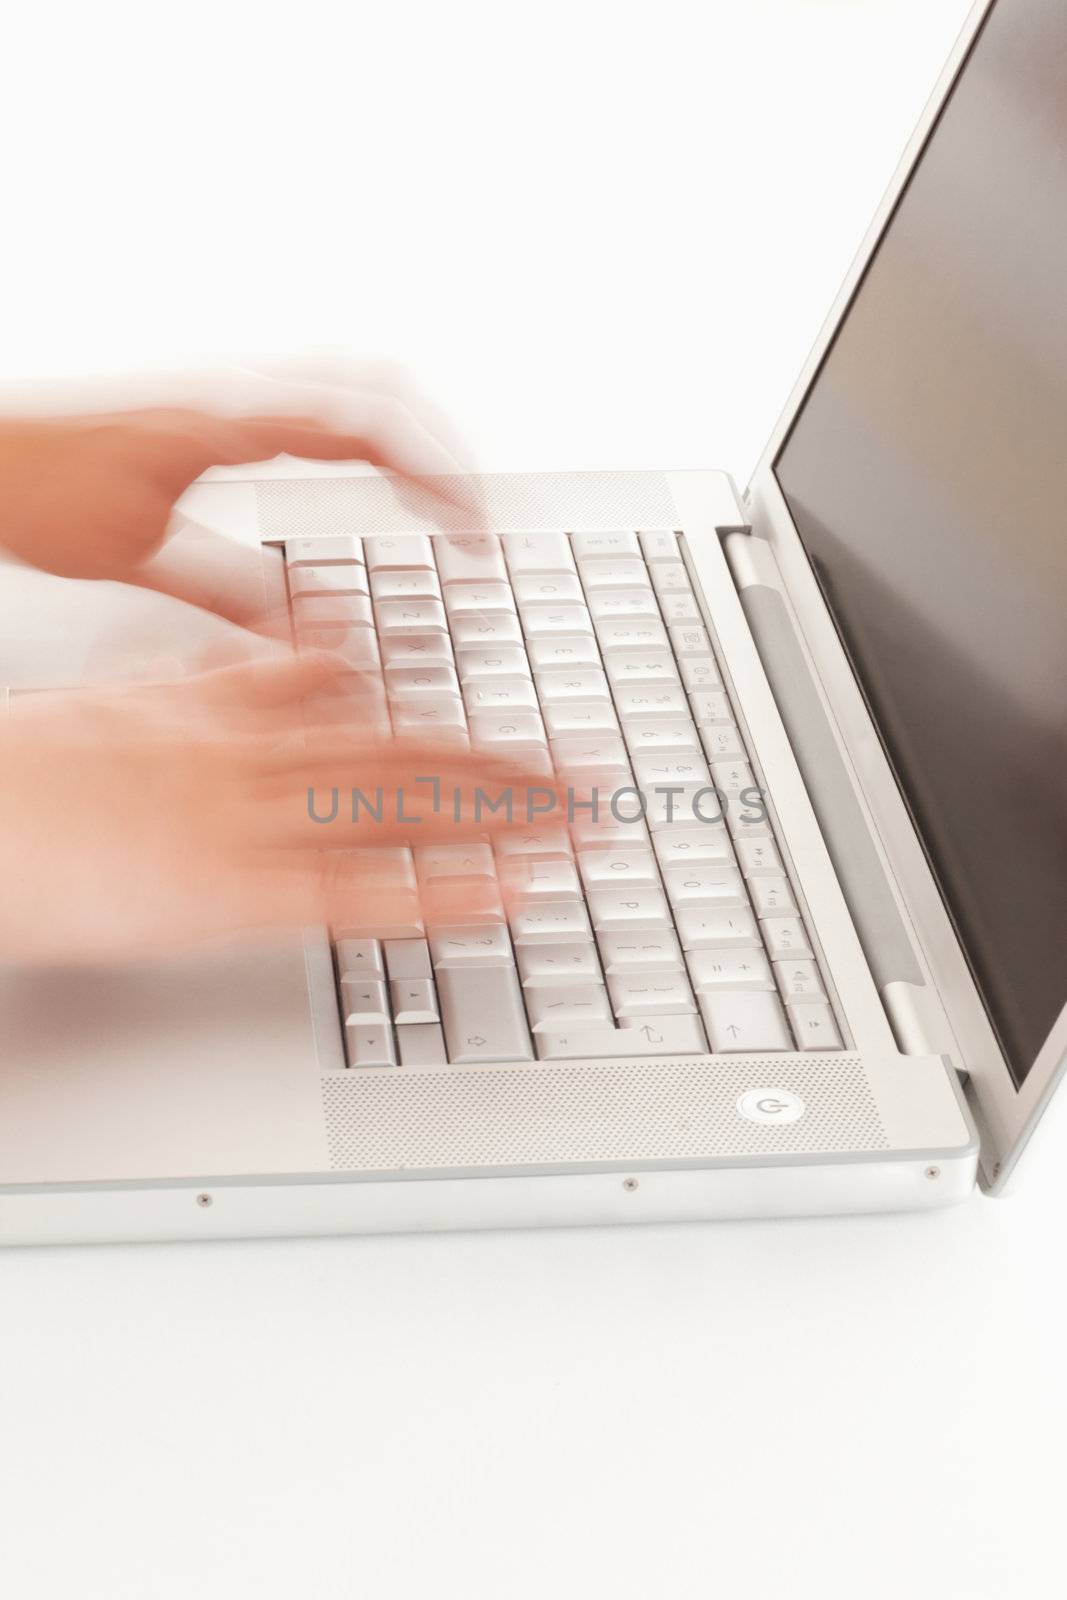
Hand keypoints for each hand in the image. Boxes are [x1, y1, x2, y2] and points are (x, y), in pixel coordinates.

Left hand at [0, 360, 481, 624]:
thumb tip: (310, 631)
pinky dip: (359, 433)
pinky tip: (364, 475)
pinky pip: (311, 399)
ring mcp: (228, 393)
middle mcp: (236, 392)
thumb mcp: (138, 556)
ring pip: (349, 383)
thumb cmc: (37, 490)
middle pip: (378, 388)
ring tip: (440, 495)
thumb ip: (233, 591)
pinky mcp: (215, 409)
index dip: (434, 479)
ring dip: (404, 434)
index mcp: (230, 420)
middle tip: (472, 516)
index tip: (469, 530)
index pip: (368, 429)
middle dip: (440, 450)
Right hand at [0, 655, 561, 965]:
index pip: (367, 710)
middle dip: (506, 766)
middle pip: (407, 754)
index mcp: (226, 707)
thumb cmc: (28, 770)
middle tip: (587, 774)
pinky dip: (439, 893)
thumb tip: (285, 656)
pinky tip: (510, 893)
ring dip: (503, 818)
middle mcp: (259, 755)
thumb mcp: (124, 698)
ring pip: (404, 812)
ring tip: (582, 826)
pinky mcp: (233, 896)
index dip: (443, 722)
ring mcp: (253, 822)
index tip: (508, 729)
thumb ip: (210, 678)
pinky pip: (358, 894)